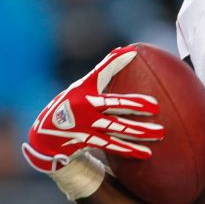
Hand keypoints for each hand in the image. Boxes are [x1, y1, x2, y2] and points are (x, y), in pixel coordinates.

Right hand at [21, 47, 164, 171]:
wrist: (44, 136)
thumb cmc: (69, 105)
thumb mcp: (81, 88)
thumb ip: (103, 72)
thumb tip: (124, 50)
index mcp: (84, 90)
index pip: (101, 72)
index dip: (115, 62)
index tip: (131, 52)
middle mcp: (84, 107)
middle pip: (113, 105)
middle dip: (135, 105)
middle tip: (156, 107)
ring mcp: (85, 125)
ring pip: (116, 128)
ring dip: (139, 131)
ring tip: (160, 132)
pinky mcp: (87, 142)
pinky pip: (112, 146)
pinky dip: (129, 150)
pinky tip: (146, 153)